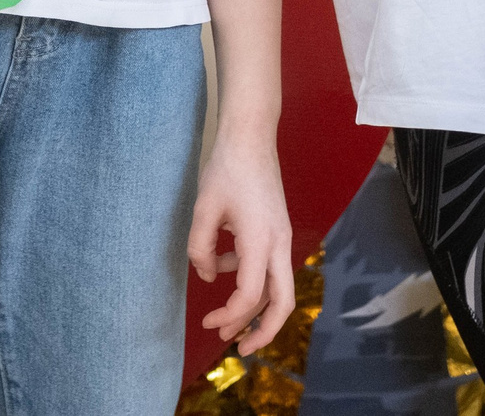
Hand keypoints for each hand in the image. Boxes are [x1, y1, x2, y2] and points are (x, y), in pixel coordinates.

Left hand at [187, 135, 294, 353]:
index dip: (230, 315)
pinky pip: (268, 265)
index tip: (208, 322)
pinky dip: (249, 277)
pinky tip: (221, 267)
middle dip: (263, 331)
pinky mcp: (277, 229)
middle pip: (283, 302)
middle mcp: (278, 243)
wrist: (251, 137)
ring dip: (255, 308)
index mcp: (261, 240)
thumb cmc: (226, 168)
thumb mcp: (203, 209)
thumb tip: (208, 276)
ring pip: (279, 287)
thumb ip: (201, 248)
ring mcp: (281, 236)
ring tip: (225, 323)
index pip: (251, 294)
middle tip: (239, 348)